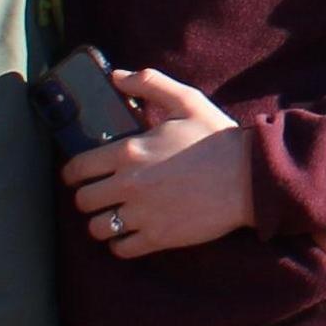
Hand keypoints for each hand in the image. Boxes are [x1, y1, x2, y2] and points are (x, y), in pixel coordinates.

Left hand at [61, 66, 254, 255]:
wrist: (251, 176)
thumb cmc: (218, 138)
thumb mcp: (187, 101)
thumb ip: (149, 84)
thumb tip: (116, 76)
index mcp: (129, 152)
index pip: (77, 169)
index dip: (73, 174)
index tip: (79, 176)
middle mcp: (128, 184)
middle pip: (83, 201)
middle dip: (88, 198)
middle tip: (101, 196)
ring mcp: (142, 214)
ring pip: (97, 228)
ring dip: (102, 223)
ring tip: (114, 217)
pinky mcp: (158, 237)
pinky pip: (121, 249)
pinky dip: (121, 243)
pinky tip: (131, 233)